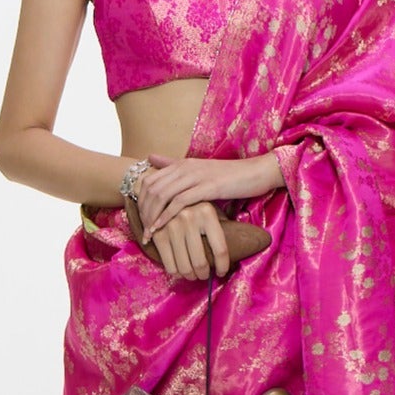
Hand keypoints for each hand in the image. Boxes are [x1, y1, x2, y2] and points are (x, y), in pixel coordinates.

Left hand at [135, 152, 281, 240]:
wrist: (256, 173)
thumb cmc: (230, 176)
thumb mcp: (201, 171)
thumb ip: (175, 166)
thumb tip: (151, 159)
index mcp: (182, 163)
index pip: (149, 180)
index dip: (140, 200)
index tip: (138, 219)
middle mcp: (185, 167)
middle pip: (152, 188)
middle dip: (142, 211)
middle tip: (142, 231)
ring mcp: (196, 176)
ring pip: (162, 195)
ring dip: (152, 216)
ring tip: (148, 234)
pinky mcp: (207, 187)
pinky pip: (179, 202)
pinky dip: (166, 217)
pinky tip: (161, 229)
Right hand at [149, 199, 230, 279]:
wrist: (163, 195)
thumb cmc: (192, 208)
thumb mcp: (208, 210)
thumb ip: (217, 228)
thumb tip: (237, 250)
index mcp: (207, 212)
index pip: (220, 249)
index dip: (223, 266)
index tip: (221, 272)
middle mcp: (189, 218)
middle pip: (201, 262)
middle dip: (203, 274)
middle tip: (204, 275)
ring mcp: (172, 226)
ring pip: (185, 267)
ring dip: (190, 276)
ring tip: (193, 275)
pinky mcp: (158, 234)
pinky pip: (169, 265)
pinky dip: (176, 273)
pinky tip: (180, 272)